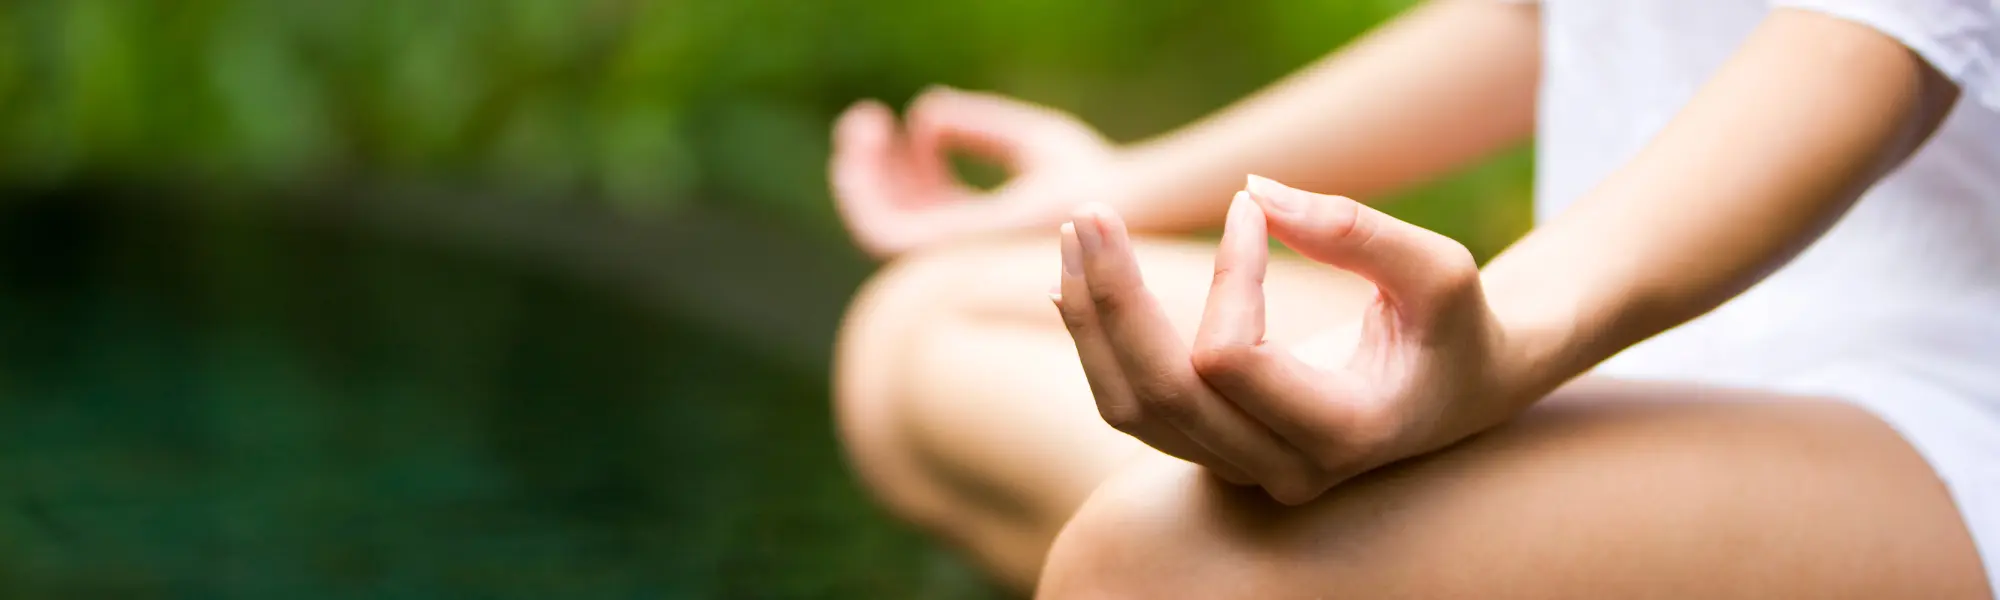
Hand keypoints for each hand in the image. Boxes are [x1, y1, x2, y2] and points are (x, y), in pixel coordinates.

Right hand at [830, 87, 1118, 257]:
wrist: (1107, 204)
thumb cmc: (1088, 180)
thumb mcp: (1028, 141)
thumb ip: (980, 128)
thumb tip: (926, 115)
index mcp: (983, 232)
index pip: (926, 206)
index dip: (903, 165)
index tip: (895, 121)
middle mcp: (961, 253)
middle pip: (895, 216)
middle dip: (869, 170)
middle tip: (866, 119)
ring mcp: (948, 260)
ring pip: (875, 225)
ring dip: (857, 176)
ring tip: (862, 124)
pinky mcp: (940, 255)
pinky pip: (878, 228)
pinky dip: (862, 187)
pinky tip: (868, 140)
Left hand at [1052, 176, 1528, 503]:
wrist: (1463, 389)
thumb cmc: (1457, 326)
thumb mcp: (1440, 269)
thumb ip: (1356, 230)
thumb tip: (1256, 190)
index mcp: (1344, 435)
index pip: (1232, 360)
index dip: (1229, 275)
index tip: (1250, 206)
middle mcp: (1283, 471)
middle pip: (1161, 395)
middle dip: (1114, 298)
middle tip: (1091, 213)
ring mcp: (1242, 471)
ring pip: (1130, 408)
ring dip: (1091, 319)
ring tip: (1076, 237)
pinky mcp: (1212, 452)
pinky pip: (1132, 406)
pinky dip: (1099, 342)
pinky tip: (1080, 281)